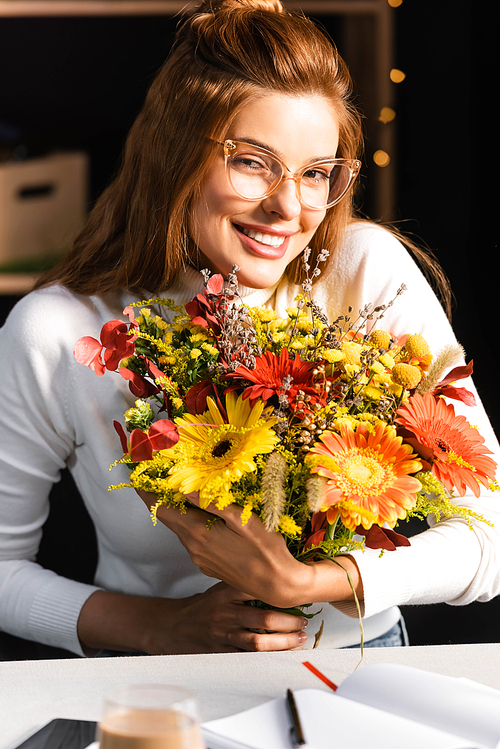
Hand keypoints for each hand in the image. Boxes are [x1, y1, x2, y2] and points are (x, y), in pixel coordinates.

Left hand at [138, 490, 362, 608]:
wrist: (279, 587)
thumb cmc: (267, 551)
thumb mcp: (243, 521)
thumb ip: (213, 504)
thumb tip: (186, 489)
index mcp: (199, 534)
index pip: (163, 510)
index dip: (150, 494)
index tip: (140, 479)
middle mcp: (194, 548)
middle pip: (171, 519)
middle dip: (164, 499)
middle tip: (162, 478)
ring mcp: (200, 559)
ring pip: (184, 529)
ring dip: (181, 512)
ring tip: (186, 491)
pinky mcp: (209, 566)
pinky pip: (194, 540)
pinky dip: (193, 525)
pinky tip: (206, 516)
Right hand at [149, 582, 309, 652]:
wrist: (172, 626)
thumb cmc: (201, 606)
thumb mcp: (218, 588)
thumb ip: (242, 585)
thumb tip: (277, 581)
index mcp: (226, 592)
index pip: (258, 589)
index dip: (281, 592)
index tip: (298, 593)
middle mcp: (225, 612)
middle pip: (263, 618)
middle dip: (288, 621)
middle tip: (304, 621)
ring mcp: (222, 634)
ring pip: (258, 641)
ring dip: (283, 642)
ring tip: (299, 638)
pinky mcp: (220, 652)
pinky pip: (247, 656)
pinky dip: (266, 656)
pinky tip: (281, 654)